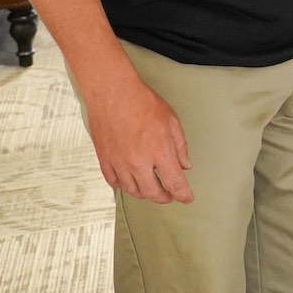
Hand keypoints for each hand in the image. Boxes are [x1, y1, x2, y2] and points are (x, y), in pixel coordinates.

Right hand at [78, 68, 193, 203]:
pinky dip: (125, 186)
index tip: (187, 198)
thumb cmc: (143, 103)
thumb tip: (185, 165)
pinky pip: (114, 182)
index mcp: (159, 152)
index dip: (183, 194)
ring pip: (132, 191)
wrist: (113, 94)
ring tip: (152, 189)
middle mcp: (138, 162)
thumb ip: (180, 147)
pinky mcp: (104, 160)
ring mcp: (119, 163)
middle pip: (152, 192)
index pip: (174, 182)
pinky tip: (131, 181)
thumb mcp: (172, 121)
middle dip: (164, 198)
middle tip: (170, 196)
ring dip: (145, 194)